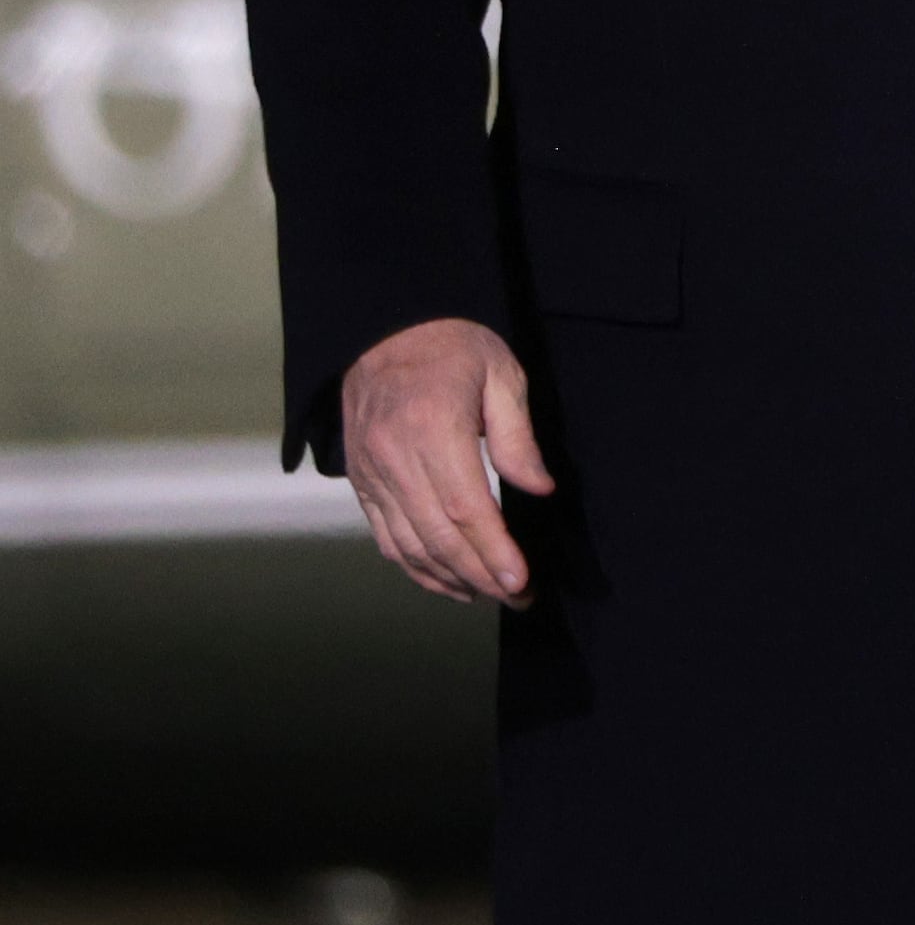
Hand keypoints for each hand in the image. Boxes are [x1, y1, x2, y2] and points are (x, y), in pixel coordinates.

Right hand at [342, 317, 554, 604]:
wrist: (385, 330)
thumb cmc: (453, 347)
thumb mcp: (501, 374)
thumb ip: (517, 436)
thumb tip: (540, 489)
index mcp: (431, 428)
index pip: (465, 508)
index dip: (492, 550)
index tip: (519, 580)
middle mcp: (394, 458)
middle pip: (437, 536)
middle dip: (479, 575)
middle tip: (517, 597)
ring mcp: (371, 474)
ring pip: (407, 545)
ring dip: (448, 579)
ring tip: (489, 595)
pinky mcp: (361, 482)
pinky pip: (385, 537)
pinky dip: (415, 566)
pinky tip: (447, 580)